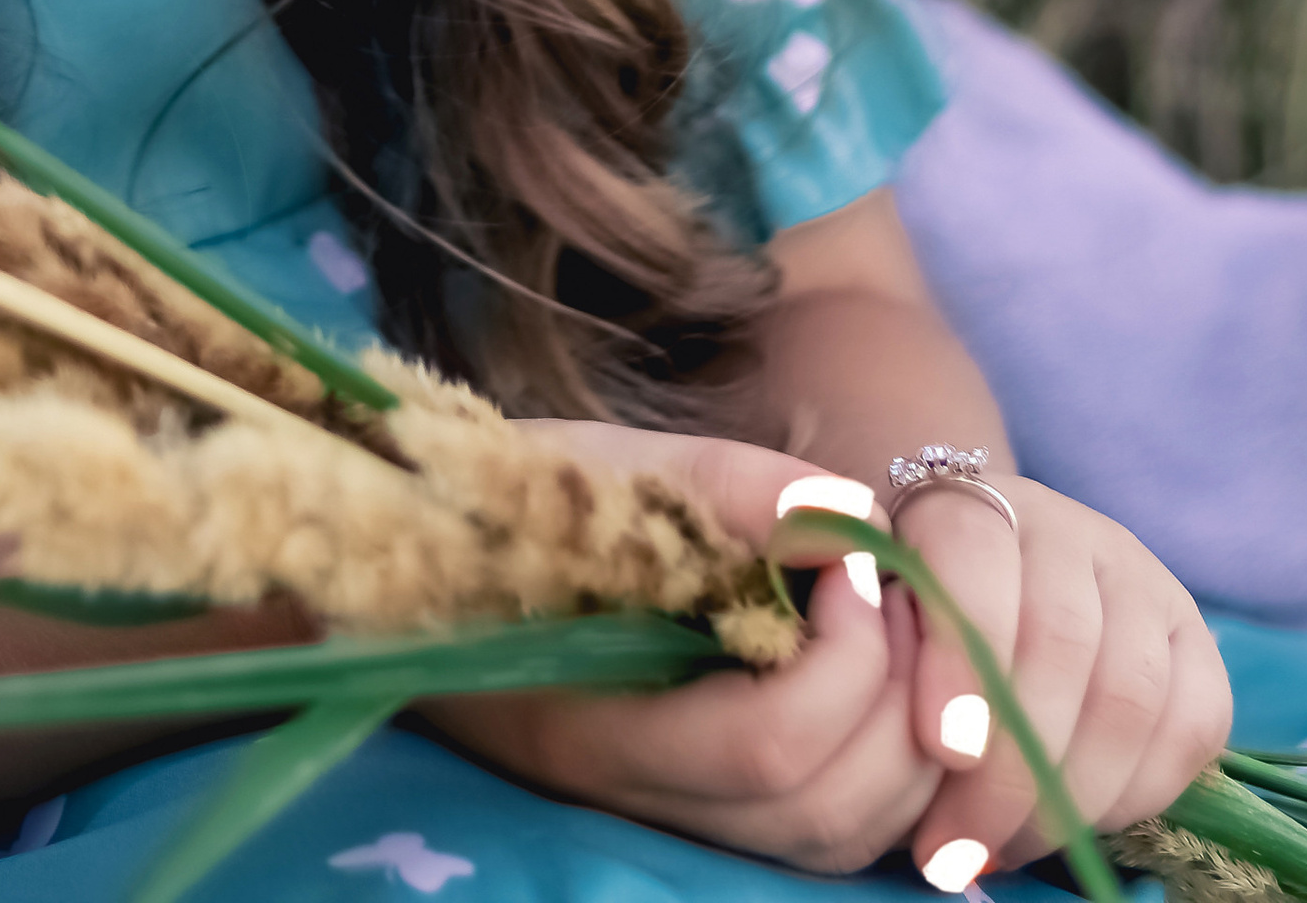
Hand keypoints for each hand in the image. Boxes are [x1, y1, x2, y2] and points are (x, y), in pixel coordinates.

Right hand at [432, 426, 943, 874]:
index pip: (769, 744)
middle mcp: (631, 801)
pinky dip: (880, 773)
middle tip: (890, 587)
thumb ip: (725, 483)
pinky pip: (822, 840)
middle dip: (891, 693)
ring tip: (887, 627)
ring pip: (834, 842)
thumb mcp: (595, 464)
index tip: (851, 557)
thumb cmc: (496, 504)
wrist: (407, 570)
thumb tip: (850, 511)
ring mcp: (664, 824)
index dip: (845, 655)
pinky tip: (868, 678)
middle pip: (820, 808)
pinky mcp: (693, 822)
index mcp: (592, 720)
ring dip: (899, 741)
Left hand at [900, 474, 1231, 883]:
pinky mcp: (1195, 635)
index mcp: (964, 499)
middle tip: (957, 846)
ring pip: (1128, 689)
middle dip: (1011, 765)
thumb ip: (879, 667)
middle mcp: (1062, 526)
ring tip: (1009, 847)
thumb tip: (907, 774)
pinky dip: (1141, 791)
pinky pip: (1194, 722)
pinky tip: (1083, 823)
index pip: (969, 555)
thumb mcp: (870, 619)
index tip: (941, 750)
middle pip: (1058, 638)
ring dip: (1071, 793)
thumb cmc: (906, 616)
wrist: (971, 578)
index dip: (961, 656)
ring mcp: (1138, 576)